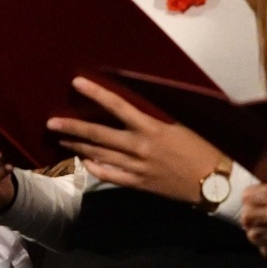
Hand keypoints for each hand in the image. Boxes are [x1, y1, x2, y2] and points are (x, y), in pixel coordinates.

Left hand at [49, 76, 222, 203]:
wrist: (216, 183)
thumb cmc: (202, 147)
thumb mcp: (180, 124)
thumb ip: (155, 115)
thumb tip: (134, 101)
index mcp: (151, 128)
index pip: (117, 106)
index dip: (95, 94)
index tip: (76, 83)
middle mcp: (140, 147)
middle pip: (99, 135)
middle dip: (72, 127)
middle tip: (50, 122)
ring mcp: (138, 168)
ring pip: (100, 155)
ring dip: (79, 146)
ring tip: (61, 138)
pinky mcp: (139, 184)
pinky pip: (110, 176)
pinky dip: (95, 167)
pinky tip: (84, 161)